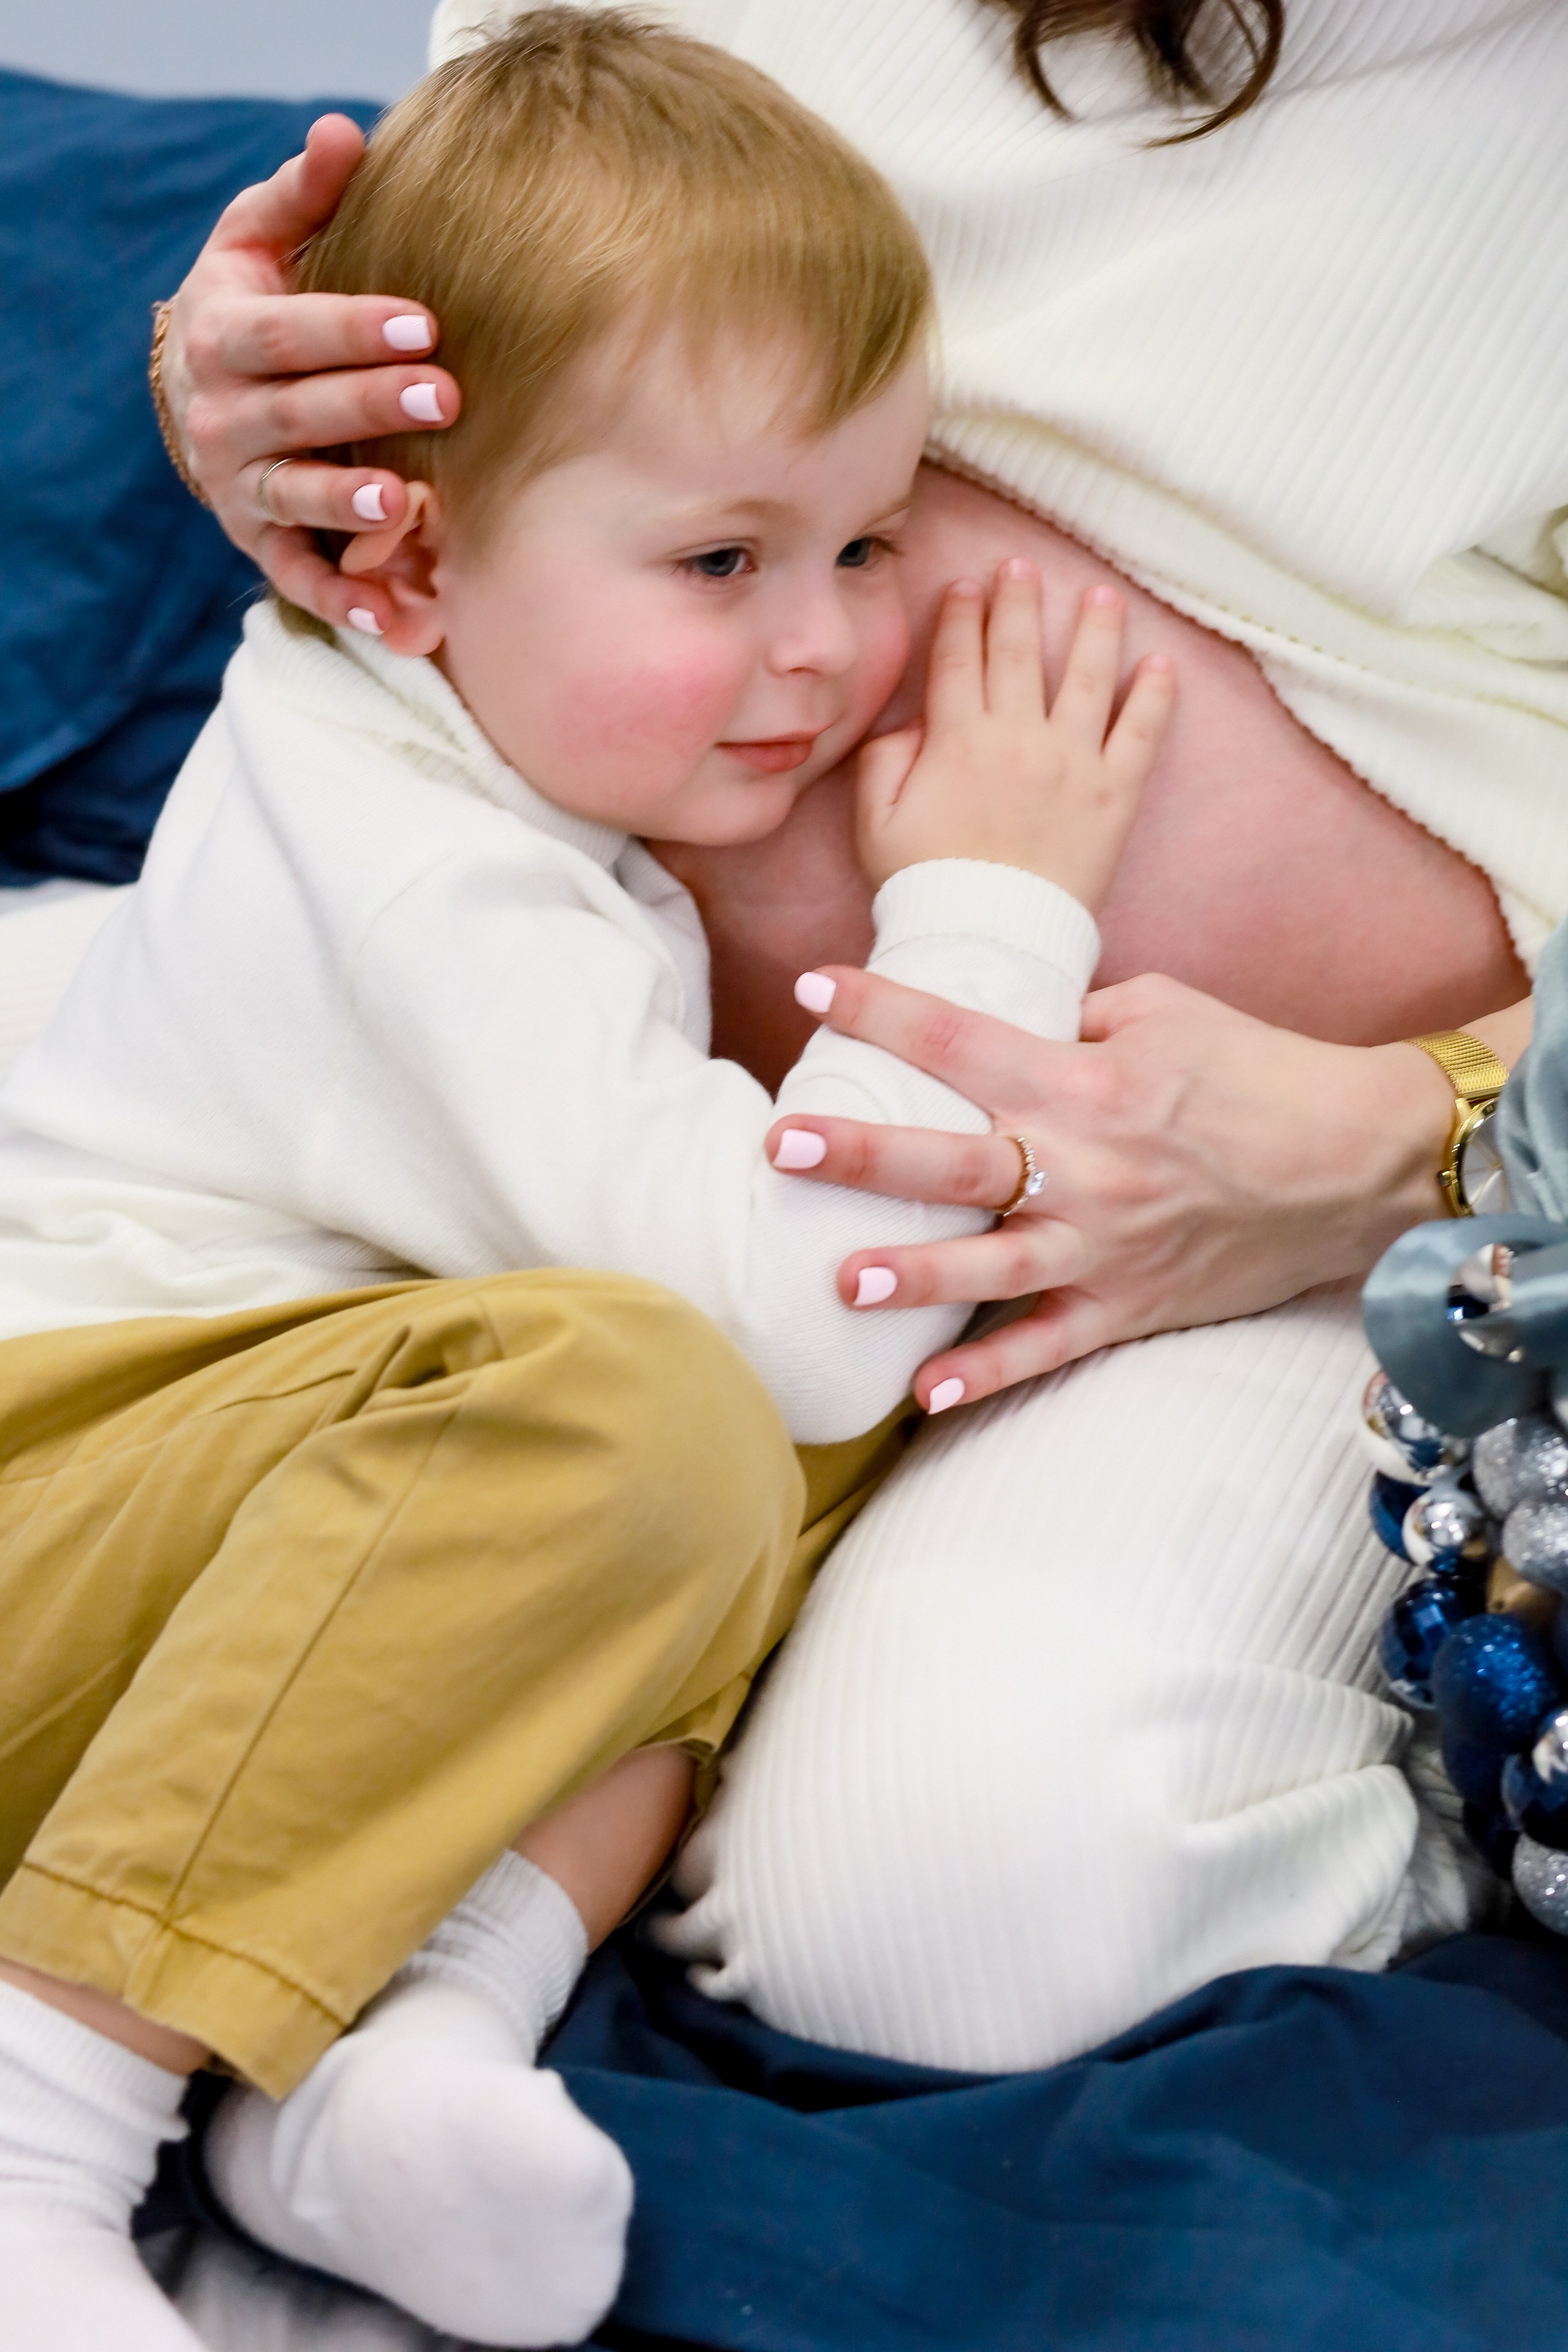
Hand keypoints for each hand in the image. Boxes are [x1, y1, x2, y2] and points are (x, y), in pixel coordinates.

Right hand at [162, 116, 460, 632]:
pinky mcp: (261, 543)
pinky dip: (341, 601)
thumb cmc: (253, 303)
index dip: (354, 328)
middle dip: (372, 407)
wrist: (200, 389)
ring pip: (294, 497)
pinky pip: (299, 578)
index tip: (426, 322)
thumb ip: (303, 193)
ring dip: (348, 506)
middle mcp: (224, 418)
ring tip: (406, 505)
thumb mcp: (259, 238)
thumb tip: (346, 131)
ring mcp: (241, 487)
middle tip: (447, 398)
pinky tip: (390, 619)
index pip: (289, 332)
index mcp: (223, 336)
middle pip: (301, 414)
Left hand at [767, 967, 1459, 1410]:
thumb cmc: (1258, 1072)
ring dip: (916, 1275)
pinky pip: (1047, 1346)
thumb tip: (998, 1019)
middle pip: (958, 1160)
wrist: (1360, 1161)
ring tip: (843, 1279)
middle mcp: (1087, 1164)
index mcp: (1087, 1080)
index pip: (963, 1039)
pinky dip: (989, 1374)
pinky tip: (925, 1395)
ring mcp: (1106, 1244)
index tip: (813, 990)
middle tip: (784, 1145)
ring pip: (992, 1265)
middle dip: (866, 1154)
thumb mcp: (1164, 1011)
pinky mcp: (1130, 1305)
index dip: (884, 1012)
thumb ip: (1070, 1017)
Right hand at [856, 564, 1173, 905]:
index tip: (968, 586)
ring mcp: (1072, 763)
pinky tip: (1159, 663)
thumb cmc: (925, 886)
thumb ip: (884, 760)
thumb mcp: (875, 823)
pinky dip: (1153, 695)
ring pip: (1086, 676)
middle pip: (1018, 652)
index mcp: (957, 741)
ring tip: (1101, 596)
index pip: (959, 659)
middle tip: (1022, 566)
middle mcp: (1018, 739)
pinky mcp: (1114, 795)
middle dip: (1018, 601)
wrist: (987, 942)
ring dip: (1094, 630)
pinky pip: (1140, 733)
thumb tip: (914, 722)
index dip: (962, 616)